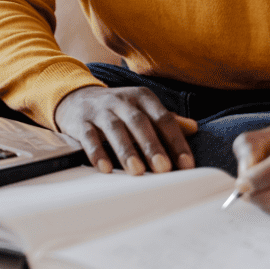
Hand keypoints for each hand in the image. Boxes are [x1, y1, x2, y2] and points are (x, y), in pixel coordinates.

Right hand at [54, 86, 198, 175]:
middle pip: (139, 122)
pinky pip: (89, 137)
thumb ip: (165, 119)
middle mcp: (122, 100)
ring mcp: (100, 110)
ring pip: (114, 128)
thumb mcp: (142, 108)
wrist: (76, 97)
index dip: (176, 141)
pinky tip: (105, 168)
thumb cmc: (117, 108)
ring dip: (126, 150)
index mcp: (142, 97)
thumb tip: (193, 128)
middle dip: (152, 146)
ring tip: (137, 171)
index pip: (163, 118)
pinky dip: (96, 152)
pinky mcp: (80, 121)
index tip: (186, 164)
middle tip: (163, 168)